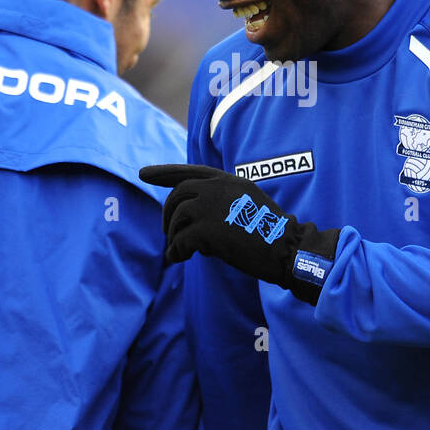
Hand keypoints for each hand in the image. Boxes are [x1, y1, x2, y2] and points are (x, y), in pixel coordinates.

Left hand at [138, 164, 338, 305]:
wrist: (287, 249)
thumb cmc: (270, 234)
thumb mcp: (247, 205)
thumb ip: (222, 203)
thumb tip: (191, 221)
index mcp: (228, 180)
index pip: (189, 171)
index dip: (163, 172)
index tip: (142, 173)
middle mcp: (218, 188)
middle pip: (177, 195)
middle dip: (167, 214)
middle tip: (167, 232)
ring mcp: (212, 207)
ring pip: (176, 217)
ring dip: (173, 235)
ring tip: (179, 250)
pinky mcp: (208, 230)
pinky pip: (180, 240)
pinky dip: (176, 251)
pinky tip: (179, 258)